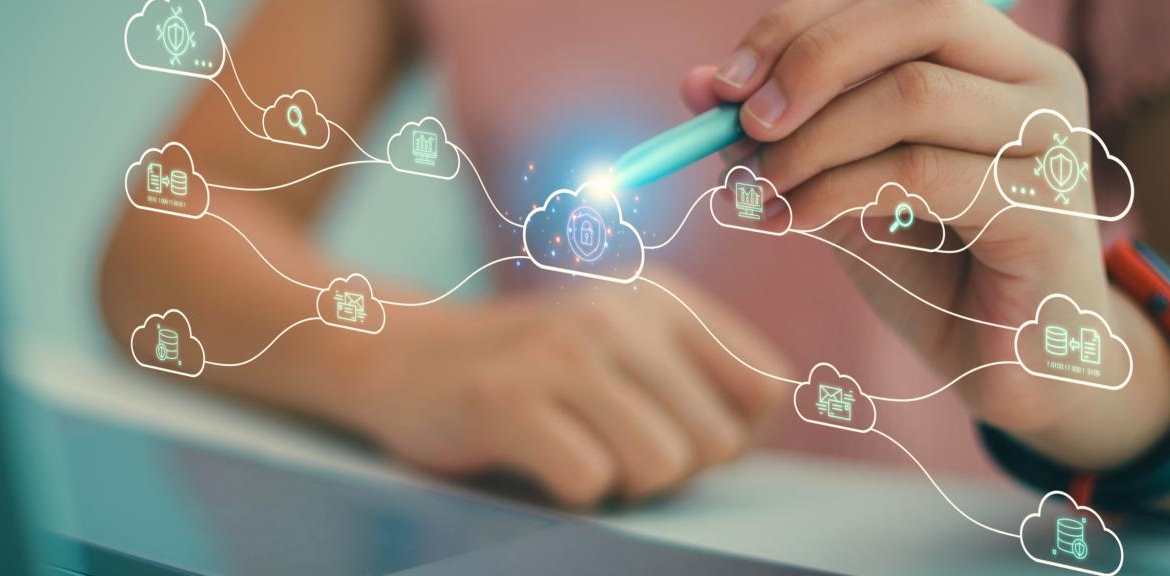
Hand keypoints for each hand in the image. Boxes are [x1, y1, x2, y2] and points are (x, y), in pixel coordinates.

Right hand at [342, 271, 786, 506]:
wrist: (402, 358)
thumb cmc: (531, 372)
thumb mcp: (623, 346)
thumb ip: (697, 375)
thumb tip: (752, 434)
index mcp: (662, 297)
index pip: (767, 388)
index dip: (731, 434)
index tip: (671, 428)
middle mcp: (619, 312)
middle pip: (717, 442)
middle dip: (671, 469)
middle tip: (608, 443)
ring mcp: (561, 352)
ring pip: (663, 466)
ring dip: (622, 483)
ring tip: (577, 449)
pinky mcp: (507, 398)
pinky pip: (590, 482)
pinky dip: (569, 489)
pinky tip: (534, 455)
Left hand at [681, 0, 1169, 469]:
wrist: (1004, 366)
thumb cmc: (930, 268)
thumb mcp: (839, 186)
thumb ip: (781, 133)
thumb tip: (698, 86)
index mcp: (992, 55)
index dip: (798, 26)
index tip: (723, 87)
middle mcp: (1037, 80)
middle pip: (915, 17)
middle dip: (809, 63)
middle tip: (744, 124)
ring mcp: (1052, 139)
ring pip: (913, 95)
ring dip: (812, 141)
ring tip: (759, 191)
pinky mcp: (1045, 209)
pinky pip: (920, 171)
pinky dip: (835, 191)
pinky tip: (792, 221)